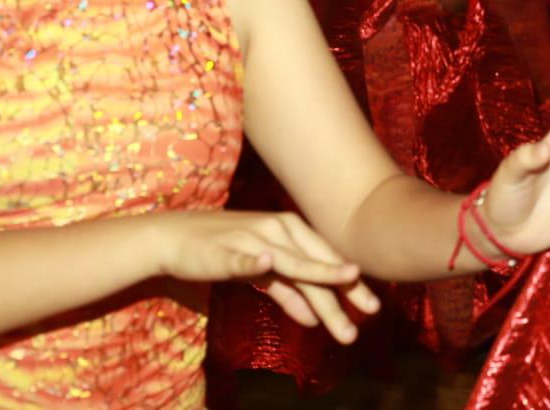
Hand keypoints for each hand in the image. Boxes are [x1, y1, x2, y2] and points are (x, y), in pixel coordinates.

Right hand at [149, 210, 378, 343]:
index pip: (327, 258)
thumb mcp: (262, 273)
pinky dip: (255, 263)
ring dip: (316, 287)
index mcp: (290, 231)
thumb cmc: (223, 252)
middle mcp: (278, 231)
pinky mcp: (225, 252)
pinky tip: (267, 265)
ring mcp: (253, 240)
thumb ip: (288, 293)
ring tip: (335, 306)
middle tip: (371, 312)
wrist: (176, 238)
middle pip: (317, 265)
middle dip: (343, 292)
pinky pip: (243, 260)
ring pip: (292, 266)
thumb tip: (314, 318)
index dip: (350, 284)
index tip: (373, 306)